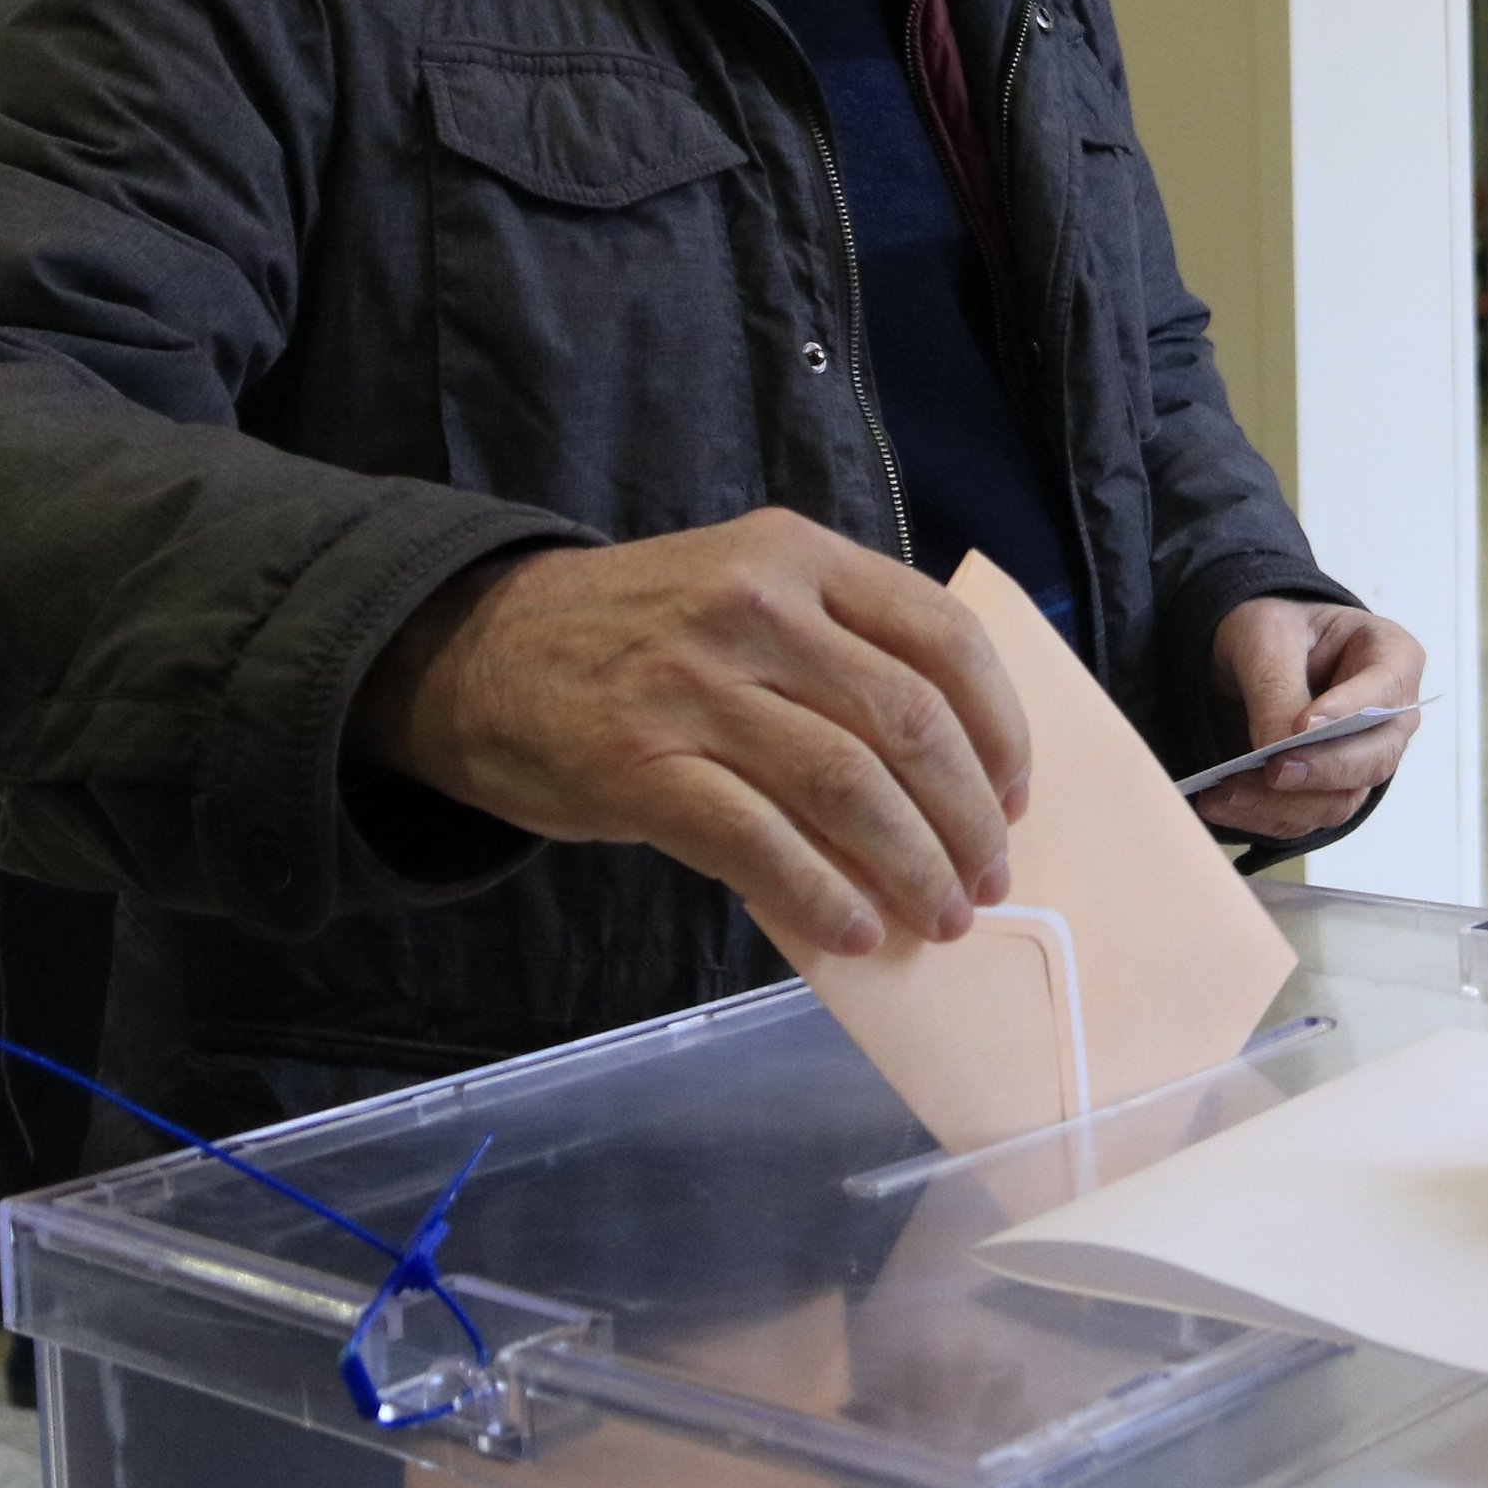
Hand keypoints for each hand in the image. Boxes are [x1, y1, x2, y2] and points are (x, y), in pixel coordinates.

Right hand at [345, 507, 1030, 960]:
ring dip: (914, 866)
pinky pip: (760, 843)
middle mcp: (755, 609)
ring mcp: (694, 688)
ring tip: (941, 915)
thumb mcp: (742, 588)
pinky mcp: (639, 768)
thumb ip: (836, 643)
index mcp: (796, 556)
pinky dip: (823, 895)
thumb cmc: (633, 634)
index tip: (1015, 794)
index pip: (943, 635)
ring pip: (849, 787)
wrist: (472, 650)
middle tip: (988, 877)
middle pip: (909, 721)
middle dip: (969, 817)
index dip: (1000, 726)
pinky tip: (855, 930)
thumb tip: (950, 768)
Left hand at [1193, 597, 1425, 843]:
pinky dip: (1260, 816)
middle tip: (1274, 769)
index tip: (1305, 724)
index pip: (1387, 690)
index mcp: (1392, 658)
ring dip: (1282, 803)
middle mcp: (1387, 720)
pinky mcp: (1325, 793)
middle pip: (1374, 760)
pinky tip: (1220, 803)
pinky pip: (1302, 819)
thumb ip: (1276, 687)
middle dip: (1321, 770)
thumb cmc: (1276, 633)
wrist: (1252, 657)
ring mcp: (1360, 762)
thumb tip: (1278, 748)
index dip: (1352, 710)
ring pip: (1339, 801)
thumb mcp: (1267, 637)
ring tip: (1226, 791)